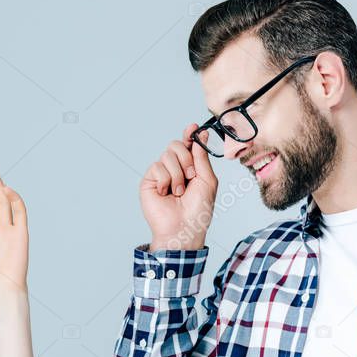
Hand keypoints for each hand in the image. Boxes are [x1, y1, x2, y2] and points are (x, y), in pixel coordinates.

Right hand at [140, 124, 217, 250]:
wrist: (183, 228)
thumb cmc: (198, 210)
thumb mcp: (207, 180)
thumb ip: (202, 157)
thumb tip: (200, 135)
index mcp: (190, 168)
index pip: (187, 145)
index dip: (189, 135)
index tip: (193, 127)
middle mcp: (175, 169)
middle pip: (176, 145)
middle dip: (186, 159)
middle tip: (191, 176)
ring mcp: (161, 175)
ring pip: (167, 155)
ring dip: (178, 174)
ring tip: (179, 192)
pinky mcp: (149, 181)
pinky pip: (157, 167)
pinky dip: (166, 180)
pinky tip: (167, 194)